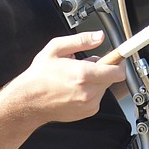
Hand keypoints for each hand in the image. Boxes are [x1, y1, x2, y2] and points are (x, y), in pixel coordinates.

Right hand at [7, 31, 125, 124]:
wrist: (28, 101)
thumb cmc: (39, 77)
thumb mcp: (56, 48)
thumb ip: (81, 40)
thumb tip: (98, 36)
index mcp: (83, 74)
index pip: (117, 71)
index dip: (120, 61)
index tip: (120, 56)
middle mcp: (89, 92)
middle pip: (111, 77)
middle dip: (103, 68)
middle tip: (87, 64)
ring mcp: (89, 104)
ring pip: (104, 87)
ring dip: (97, 80)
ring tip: (77, 76)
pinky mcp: (87, 112)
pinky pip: (97, 97)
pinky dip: (91, 91)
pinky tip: (75, 88)